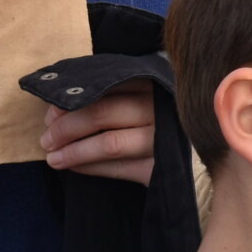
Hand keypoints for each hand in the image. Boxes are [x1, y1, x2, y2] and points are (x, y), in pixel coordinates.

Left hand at [40, 82, 155, 184]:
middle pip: (102, 113)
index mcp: (151, 82)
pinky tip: (75, 168)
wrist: (206, 153)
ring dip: (74, 151)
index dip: (71, 102)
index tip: (49, 114)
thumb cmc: (161, 117)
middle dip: (66, 127)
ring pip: (109, 143)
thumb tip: (59, 103)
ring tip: (53, 158)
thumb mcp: (142, 94)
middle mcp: (160, 108)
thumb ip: (111, 90)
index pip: (103, 87)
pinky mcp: (163, 168)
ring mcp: (163, 139)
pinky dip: (92, 168)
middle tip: (46, 139)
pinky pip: (120, 168)